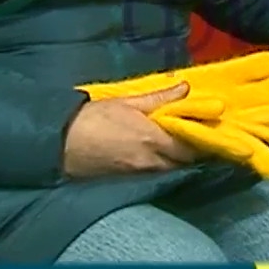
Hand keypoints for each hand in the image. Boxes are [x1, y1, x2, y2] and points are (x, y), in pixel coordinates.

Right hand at [62, 83, 200, 177]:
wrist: (61, 143)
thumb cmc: (94, 118)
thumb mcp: (128, 102)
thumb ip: (160, 97)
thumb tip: (185, 88)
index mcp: (154, 140)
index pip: (191, 146)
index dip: (202, 138)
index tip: (207, 126)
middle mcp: (151, 162)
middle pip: (184, 161)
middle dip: (193, 150)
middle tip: (195, 133)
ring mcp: (140, 174)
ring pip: (170, 169)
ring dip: (178, 158)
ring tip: (179, 141)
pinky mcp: (129, 181)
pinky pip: (155, 174)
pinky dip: (163, 164)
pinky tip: (160, 153)